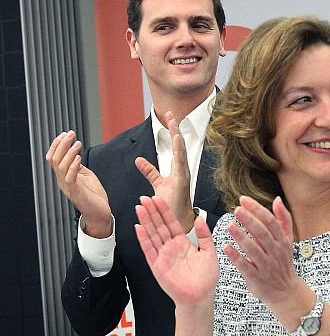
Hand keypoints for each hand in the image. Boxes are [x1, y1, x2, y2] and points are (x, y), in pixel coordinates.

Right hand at [45, 131, 111, 237]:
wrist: (100, 213)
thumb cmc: (94, 196)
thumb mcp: (86, 176)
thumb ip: (78, 166)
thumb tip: (75, 154)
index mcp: (64, 176)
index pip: (54, 157)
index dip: (57, 144)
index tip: (66, 134)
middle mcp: (62, 180)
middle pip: (54, 159)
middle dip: (62, 144)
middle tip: (70, 134)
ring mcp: (68, 187)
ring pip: (60, 166)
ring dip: (69, 152)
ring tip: (77, 144)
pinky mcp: (75, 193)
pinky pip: (70, 178)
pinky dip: (73, 166)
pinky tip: (79, 158)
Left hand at [135, 111, 194, 231]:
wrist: (175, 222)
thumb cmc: (171, 205)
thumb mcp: (158, 185)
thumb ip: (149, 172)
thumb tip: (138, 160)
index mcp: (177, 170)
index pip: (176, 147)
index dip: (172, 133)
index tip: (169, 118)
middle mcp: (182, 170)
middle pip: (180, 145)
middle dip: (175, 129)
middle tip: (170, 113)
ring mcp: (184, 175)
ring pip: (181, 151)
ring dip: (177, 135)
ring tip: (173, 121)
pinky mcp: (182, 181)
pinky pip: (181, 163)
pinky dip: (180, 150)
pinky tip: (178, 139)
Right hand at [135, 195, 218, 307]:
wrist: (200, 297)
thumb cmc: (206, 278)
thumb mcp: (209, 252)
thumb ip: (204, 236)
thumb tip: (200, 219)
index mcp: (183, 243)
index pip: (171, 223)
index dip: (165, 211)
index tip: (158, 198)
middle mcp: (171, 248)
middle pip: (159, 226)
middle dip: (152, 212)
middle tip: (145, 198)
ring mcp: (163, 256)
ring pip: (152, 235)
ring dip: (145, 221)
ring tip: (139, 208)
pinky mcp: (157, 265)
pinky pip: (149, 250)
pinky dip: (144, 239)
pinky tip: (139, 227)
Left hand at [223, 196, 302, 305]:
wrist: (285, 291)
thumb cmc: (283, 263)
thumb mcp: (288, 240)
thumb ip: (283, 220)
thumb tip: (277, 200)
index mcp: (282, 241)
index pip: (270, 222)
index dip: (257, 209)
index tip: (244, 200)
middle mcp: (275, 252)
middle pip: (262, 233)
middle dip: (249, 220)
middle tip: (236, 210)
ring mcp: (266, 265)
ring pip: (253, 249)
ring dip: (241, 237)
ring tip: (229, 226)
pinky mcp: (256, 277)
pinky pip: (245, 266)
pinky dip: (236, 257)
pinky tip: (226, 248)